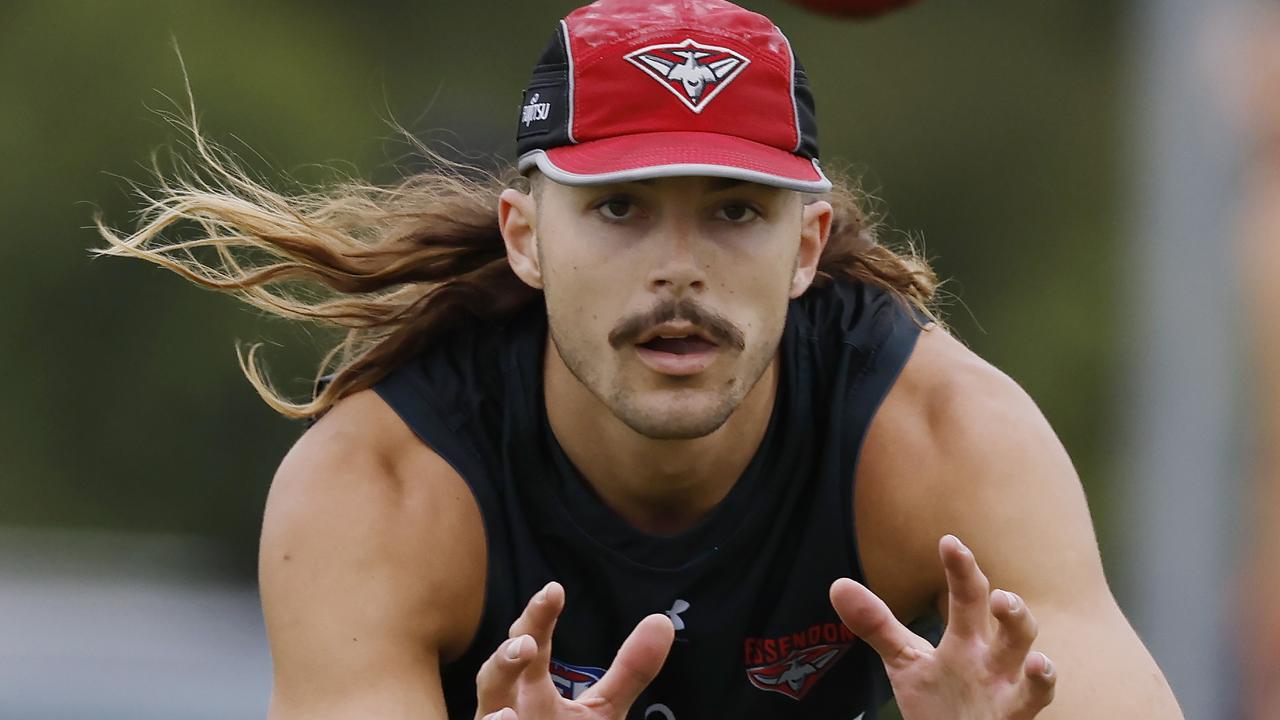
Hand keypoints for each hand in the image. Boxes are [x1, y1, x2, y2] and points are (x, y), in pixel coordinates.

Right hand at [474, 581, 674, 719]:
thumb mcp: (604, 707)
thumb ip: (629, 670)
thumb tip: (661, 622)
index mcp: (529, 688)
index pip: (530, 644)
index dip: (538, 617)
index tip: (555, 589)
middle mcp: (508, 707)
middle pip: (497, 675)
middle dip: (507, 655)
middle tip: (527, 641)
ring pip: (485, 712)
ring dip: (498, 686)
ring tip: (518, 664)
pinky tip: (506, 716)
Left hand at [830, 535, 1055, 719]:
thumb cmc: (937, 700)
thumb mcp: (904, 661)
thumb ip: (876, 624)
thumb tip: (837, 585)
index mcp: (965, 639)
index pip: (965, 596)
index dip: (960, 569)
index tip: (950, 541)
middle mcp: (990, 656)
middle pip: (1005, 622)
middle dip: (1005, 604)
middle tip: (996, 591)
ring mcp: (1006, 685)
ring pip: (1025, 653)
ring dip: (1021, 629)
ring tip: (1009, 605)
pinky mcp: (1014, 714)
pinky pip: (1036, 696)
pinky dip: (1041, 682)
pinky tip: (1037, 664)